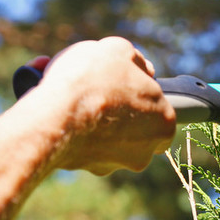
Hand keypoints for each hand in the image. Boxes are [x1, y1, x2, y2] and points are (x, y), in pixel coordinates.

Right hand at [33, 37, 176, 174]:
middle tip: (98, 92)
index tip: (125, 89)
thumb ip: (136, 60)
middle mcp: (145, 151)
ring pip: (105, 140)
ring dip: (93, 122)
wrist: (54, 113)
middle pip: (134, 130)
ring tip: (73, 97)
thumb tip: (144, 69)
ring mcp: (114, 164)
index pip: (161, 116)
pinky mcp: (84, 169)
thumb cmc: (93, 79)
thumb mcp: (119, 50)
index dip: (143, 99)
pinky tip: (61, 113)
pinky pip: (81, 147)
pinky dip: (73, 132)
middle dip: (117, 113)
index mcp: (164, 124)